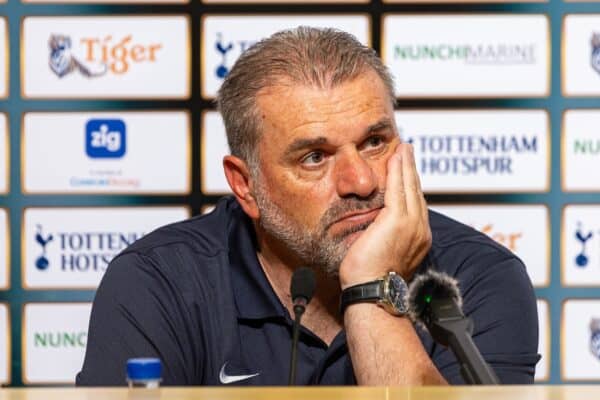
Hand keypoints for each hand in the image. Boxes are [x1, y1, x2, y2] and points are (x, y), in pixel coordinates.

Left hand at [338, 143, 430, 289]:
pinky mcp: (398, 219)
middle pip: (416, 191)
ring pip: (410, 186)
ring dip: (406, 164)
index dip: (411, 185)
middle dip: (411, 170)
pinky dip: (398, 169)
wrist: (371, 290)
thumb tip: (373, 229)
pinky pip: (399, 187)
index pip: (415, 205)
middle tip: (407, 151)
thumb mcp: (381, 254)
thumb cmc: (369, 279)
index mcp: (417, 239)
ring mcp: (412, 224)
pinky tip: (396, 155)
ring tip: (403, 148)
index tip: (406, 171)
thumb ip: (383, 237)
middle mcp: (420, 230)